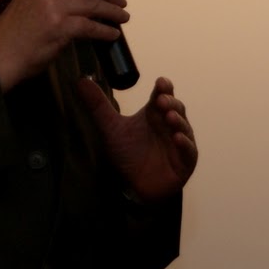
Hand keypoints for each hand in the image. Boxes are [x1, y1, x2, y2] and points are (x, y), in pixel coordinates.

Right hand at [0, 0, 126, 90]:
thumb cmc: (14, 35)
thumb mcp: (30, 3)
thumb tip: (84, 1)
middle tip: (122, 2)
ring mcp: (54, 6)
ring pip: (94, 5)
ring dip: (112, 12)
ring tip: (122, 18)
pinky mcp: (60, 26)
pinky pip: (91, 26)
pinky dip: (105, 31)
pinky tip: (112, 35)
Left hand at [76, 76, 196, 202]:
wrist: (134, 187)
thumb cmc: (127, 155)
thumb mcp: (110, 128)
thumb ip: (98, 105)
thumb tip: (80, 81)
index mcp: (154, 113)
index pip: (162, 95)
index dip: (164, 87)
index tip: (160, 82)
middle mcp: (169, 124)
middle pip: (175, 108)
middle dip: (170, 102)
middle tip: (161, 100)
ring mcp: (180, 141)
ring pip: (184, 126)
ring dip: (178, 120)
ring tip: (169, 117)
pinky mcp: (185, 160)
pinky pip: (189, 150)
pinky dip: (185, 144)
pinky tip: (177, 139)